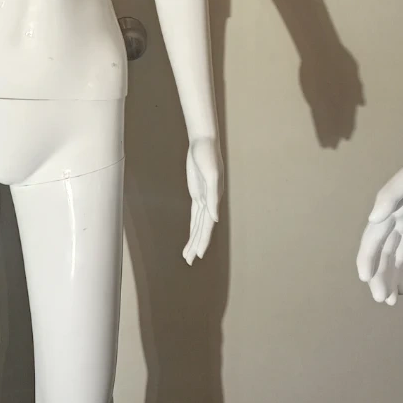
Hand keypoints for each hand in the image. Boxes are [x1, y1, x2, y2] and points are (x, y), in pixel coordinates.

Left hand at [184, 135, 221, 264]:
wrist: (204, 142)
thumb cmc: (207, 155)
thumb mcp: (210, 174)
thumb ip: (212, 197)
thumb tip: (214, 219)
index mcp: (213, 199)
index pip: (207, 225)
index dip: (203, 240)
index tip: (198, 254)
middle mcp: (210, 202)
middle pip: (202, 229)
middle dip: (197, 245)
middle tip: (189, 261)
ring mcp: (204, 198)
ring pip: (198, 224)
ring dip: (194, 239)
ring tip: (188, 255)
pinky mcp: (197, 193)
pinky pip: (195, 215)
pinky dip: (193, 226)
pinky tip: (192, 235)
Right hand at [356, 138, 402, 304]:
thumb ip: (391, 196)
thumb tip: (373, 219)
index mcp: (388, 208)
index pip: (373, 238)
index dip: (367, 258)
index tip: (365, 277)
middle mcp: (395, 220)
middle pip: (382, 253)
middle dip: (379, 275)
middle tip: (382, 298)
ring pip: (395, 258)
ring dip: (390, 277)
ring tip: (390, 300)